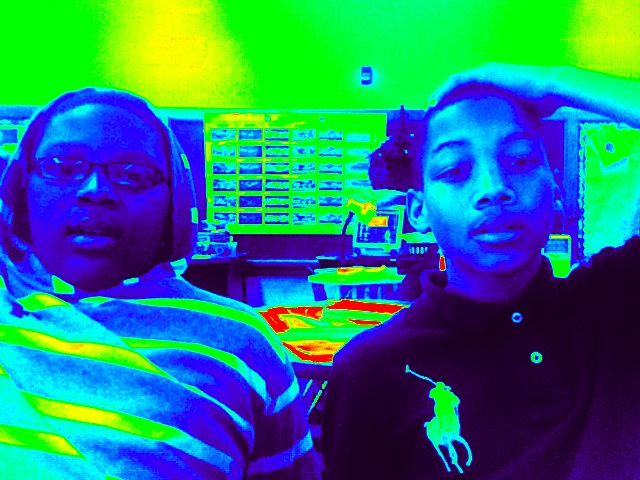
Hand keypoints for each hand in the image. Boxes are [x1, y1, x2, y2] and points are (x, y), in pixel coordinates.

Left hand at [428, 63, 568, 116]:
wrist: (553, 90)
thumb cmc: (542, 105)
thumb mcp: (521, 117)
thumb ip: (511, 125)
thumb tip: (510, 148)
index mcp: (496, 86)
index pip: (469, 93)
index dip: (455, 105)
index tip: (444, 119)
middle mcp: (490, 76)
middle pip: (459, 87)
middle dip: (444, 99)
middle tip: (431, 113)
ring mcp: (487, 72)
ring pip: (454, 82)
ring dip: (439, 94)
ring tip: (428, 107)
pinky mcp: (485, 73)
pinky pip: (457, 80)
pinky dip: (444, 90)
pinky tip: (434, 102)